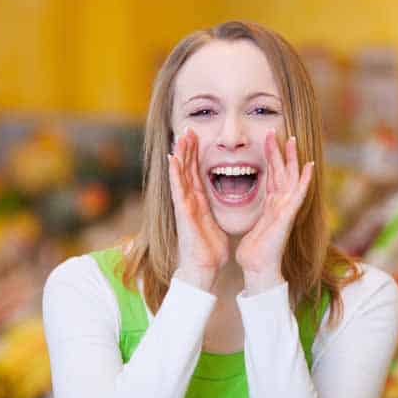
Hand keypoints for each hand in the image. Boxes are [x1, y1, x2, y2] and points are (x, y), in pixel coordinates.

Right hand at [169, 127, 228, 290]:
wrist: (204, 269)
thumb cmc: (210, 250)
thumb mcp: (216, 223)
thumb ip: (216, 210)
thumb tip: (225, 202)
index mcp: (199, 202)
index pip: (196, 173)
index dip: (196, 155)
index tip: (197, 137)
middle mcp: (189, 201)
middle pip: (187, 169)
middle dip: (187, 149)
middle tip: (187, 129)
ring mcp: (184, 206)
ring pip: (180, 175)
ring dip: (180, 155)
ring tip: (179, 137)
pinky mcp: (183, 212)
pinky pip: (178, 189)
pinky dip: (175, 174)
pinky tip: (173, 159)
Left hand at [236, 130, 313, 293]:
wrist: (259, 270)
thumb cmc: (254, 252)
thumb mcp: (253, 226)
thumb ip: (256, 215)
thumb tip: (249, 208)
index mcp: (271, 205)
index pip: (272, 176)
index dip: (271, 158)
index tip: (267, 140)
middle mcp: (280, 205)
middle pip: (282, 172)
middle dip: (280, 152)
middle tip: (278, 131)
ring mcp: (286, 210)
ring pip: (290, 179)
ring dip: (291, 159)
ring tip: (293, 141)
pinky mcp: (287, 216)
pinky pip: (297, 195)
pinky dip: (303, 180)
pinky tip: (308, 166)